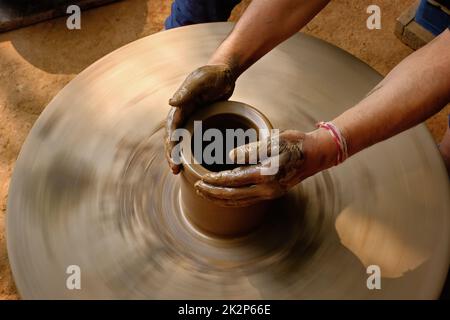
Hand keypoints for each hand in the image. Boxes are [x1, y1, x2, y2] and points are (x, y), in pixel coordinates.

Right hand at [165, 64, 235, 173]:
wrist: (224, 72)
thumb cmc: (213, 74)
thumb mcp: (201, 80)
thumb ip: (187, 91)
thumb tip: (171, 103)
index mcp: (179, 107)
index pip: (171, 130)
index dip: (171, 145)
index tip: (172, 159)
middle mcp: (182, 114)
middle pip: (172, 138)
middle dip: (171, 155)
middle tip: (174, 171)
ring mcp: (190, 119)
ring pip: (180, 141)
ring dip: (177, 155)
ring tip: (177, 171)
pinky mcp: (199, 122)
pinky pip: (192, 139)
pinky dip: (189, 150)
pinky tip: (193, 162)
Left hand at [194, 129, 336, 205]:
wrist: (316, 154)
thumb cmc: (295, 143)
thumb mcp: (274, 140)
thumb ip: (251, 149)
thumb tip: (231, 157)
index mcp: (267, 174)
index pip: (234, 180)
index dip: (216, 180)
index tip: (202, 178)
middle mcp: (268, 189)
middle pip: (233, 195)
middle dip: (213, 193)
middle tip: (198, 187)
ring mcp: (270, 194)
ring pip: (239, 201)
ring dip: (220, 199)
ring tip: (205, 194)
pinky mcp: (271, 193)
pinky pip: (247, 201)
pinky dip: (232, 200)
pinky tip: (223, 197)